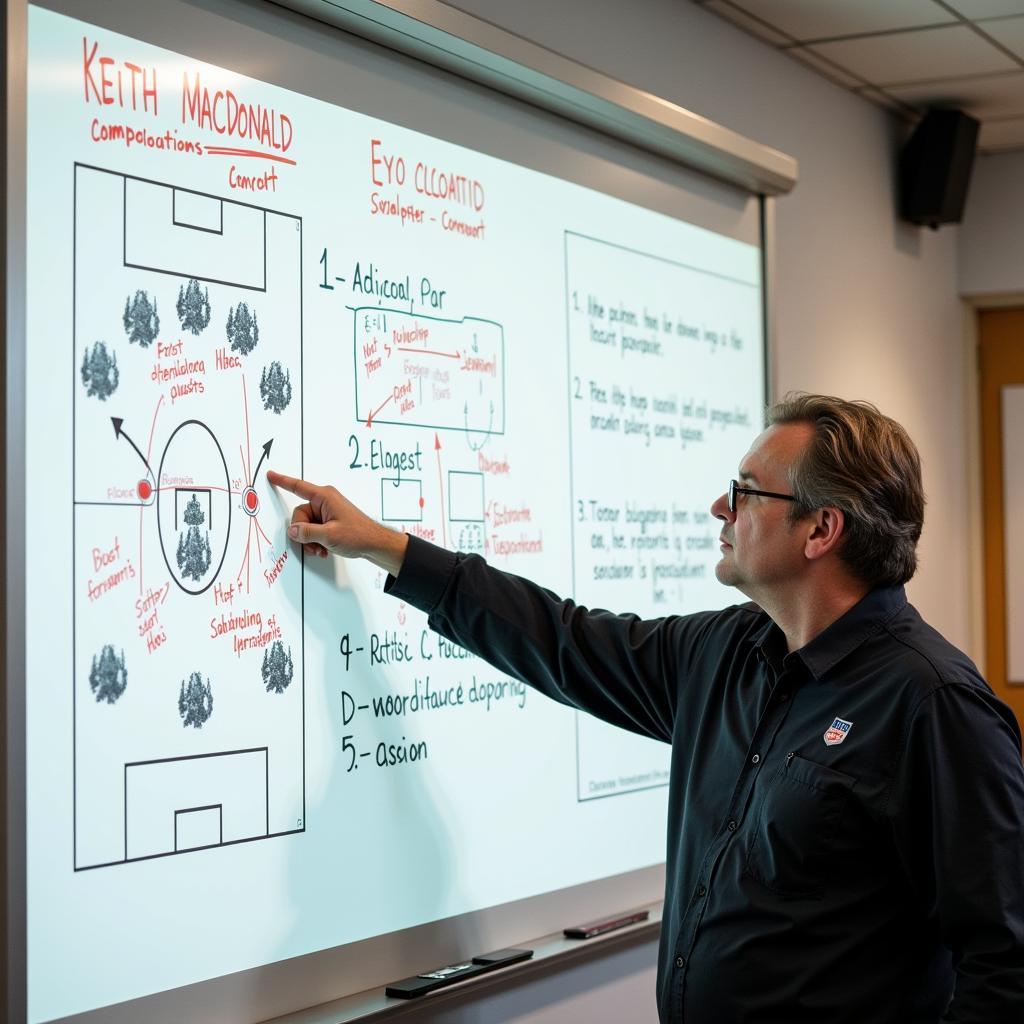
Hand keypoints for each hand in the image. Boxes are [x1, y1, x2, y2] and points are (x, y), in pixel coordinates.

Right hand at [266, 470, 408, 575]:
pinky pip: (314, 530)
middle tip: (313, 546)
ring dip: (310, 540)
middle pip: (300, 515)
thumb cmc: (359, 534)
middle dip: (303, 533)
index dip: (283, 481)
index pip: (298, 487)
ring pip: (306, 525)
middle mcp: (325, 501)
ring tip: (321, 549)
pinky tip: (324, 549)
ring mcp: (328, 511)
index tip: (271, 475)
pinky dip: (316, 541)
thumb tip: (292, 531)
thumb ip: (307, 533)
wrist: (375, 544)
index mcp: (325, 497)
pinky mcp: (330, 521)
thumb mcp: (329, 535)